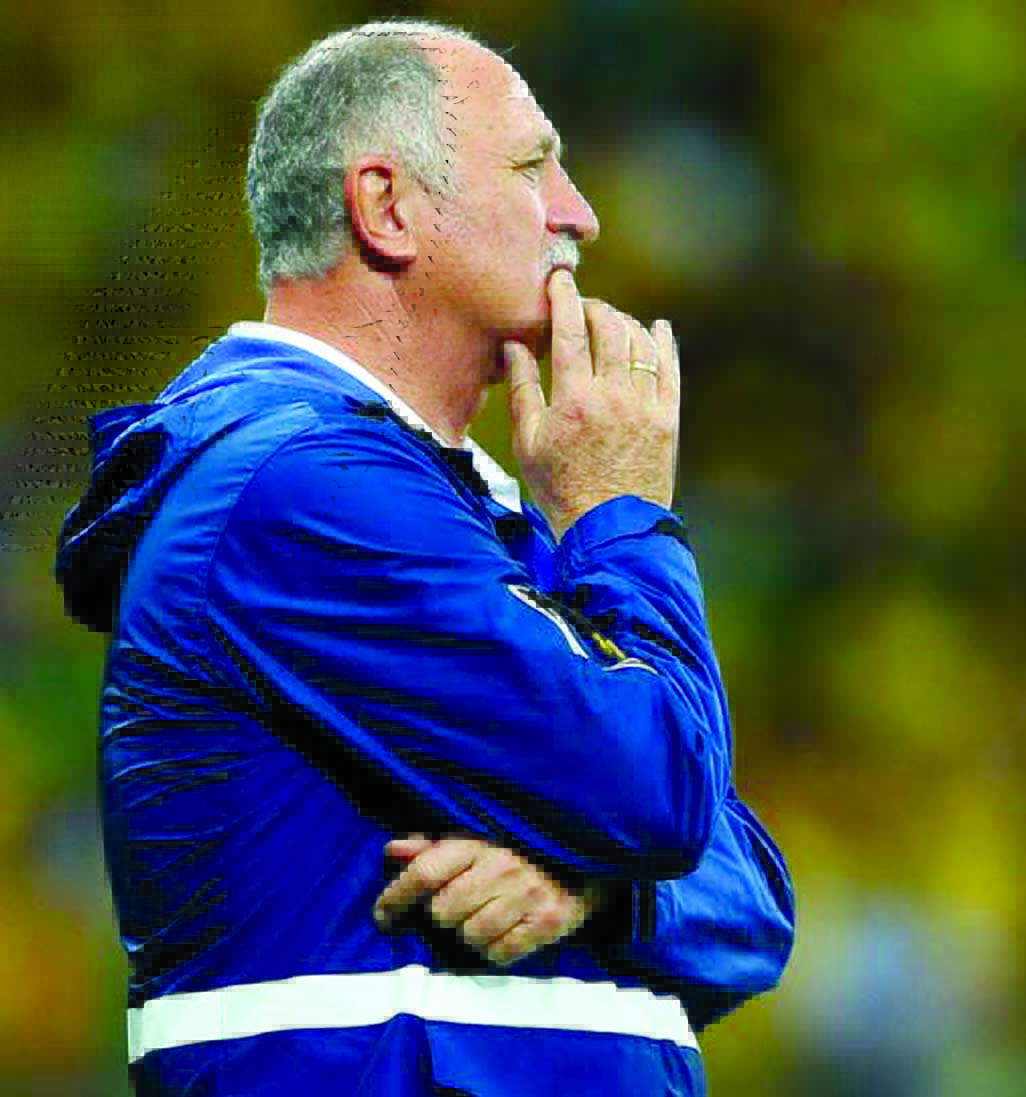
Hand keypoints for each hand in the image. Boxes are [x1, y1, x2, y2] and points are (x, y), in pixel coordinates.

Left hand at [373, 835, 601, 966]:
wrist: (584, 855)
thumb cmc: (518, 848)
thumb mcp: (475, 838)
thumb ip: (431, 846)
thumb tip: (392, 851)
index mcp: (479, 842)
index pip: (425, 871)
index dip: (395, 897)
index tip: (381, 916)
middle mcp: (502, 867)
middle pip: (443, 912)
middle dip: (443, 915)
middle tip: (457, 908)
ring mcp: (527, 895)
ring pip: (470, 937)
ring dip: (469, 934)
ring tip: (485, 917)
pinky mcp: (549, 922)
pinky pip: (501, 954)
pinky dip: (495, 949)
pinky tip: (504, 932)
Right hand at [505, 271, 680, 540]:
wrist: (608, 528)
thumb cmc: (560, 488)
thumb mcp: (527, 443)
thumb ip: (521, 390)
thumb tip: (515, 346)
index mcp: (574, 399)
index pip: (570, 331)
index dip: (565, 298)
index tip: (560, 280)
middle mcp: (614, 395)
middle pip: (609, 327)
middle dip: (595, 307)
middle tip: (582, 307)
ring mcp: (646, 406)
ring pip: (640, 342)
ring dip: (624, 322)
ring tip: (610, 320)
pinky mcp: (668, 419)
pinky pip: (669, 368)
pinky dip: (662, 343)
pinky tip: (656, 328)